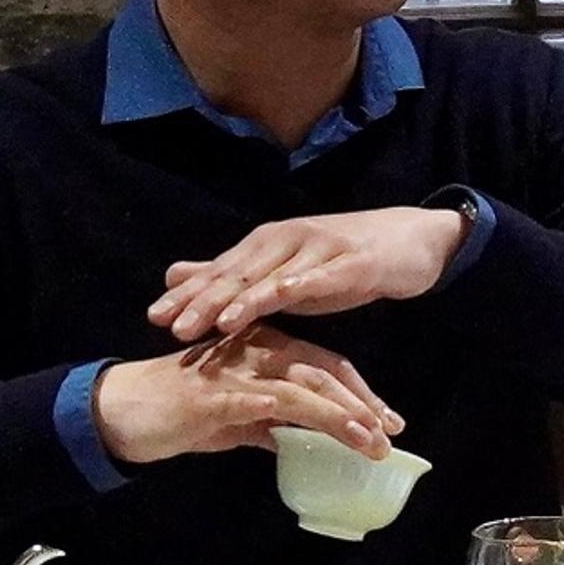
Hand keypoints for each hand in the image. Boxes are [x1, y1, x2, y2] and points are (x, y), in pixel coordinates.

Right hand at [94, 324, 404, 465]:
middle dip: (362, 404)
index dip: (359, 393)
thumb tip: (296, 442)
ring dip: (339, 414)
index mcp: (262, 351)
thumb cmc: (178, 414)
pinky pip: (256, 401)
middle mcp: (253, 352)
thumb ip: (267, 423)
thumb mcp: (233, 418)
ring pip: (300, 386)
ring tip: (369, 441)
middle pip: (322, 372)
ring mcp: (233, 371)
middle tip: (391, 434)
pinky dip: (286, 412)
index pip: (323, 367)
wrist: (121, 411)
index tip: (388, 423)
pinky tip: (313, 432)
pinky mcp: (212, 394)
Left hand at [147, 207, 466, 342]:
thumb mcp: (282, 270)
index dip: (188, 293)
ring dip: (238, 299)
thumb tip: (176, 275)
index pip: (219, 271)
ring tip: (211, 323)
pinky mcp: (348, 263)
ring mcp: (316, 250)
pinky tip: (274, 301)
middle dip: (201, 299)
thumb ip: (232, 275)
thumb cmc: (341, 260)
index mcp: (266, 246)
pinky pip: (315, 279)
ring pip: (270, 277)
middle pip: (237, 273)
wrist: (409, 240)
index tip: (154, 315)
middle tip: (169, 325)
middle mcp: (285, 242)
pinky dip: (290, 289)